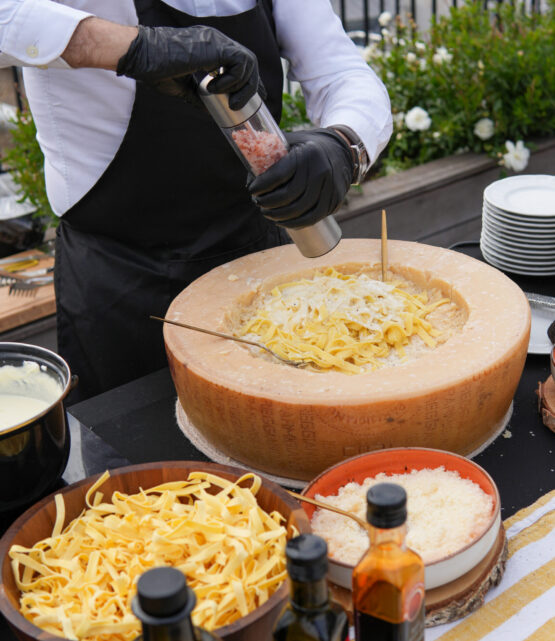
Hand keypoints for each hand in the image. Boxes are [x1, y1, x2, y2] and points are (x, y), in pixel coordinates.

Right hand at [116, 25, 258, 108]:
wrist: (143, 57)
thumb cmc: (156, 69)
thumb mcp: (182, 88)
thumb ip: (198, 97)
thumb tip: (211, 113)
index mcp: (211, 48)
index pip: (241, 62)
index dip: (250, 81)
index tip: (255, 99)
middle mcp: (217, 41)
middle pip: (249, 62)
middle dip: (250, 87)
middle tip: (237, 106)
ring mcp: (217, 41)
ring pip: (249, 62)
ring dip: (242, 86)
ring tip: (225, 98)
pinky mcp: (215, 46)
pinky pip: (239, 63)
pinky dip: (233, 80)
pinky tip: (216, 88)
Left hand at [248, 128, 353, 228]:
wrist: (340, 151)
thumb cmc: (307, 149)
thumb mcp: (290, 143)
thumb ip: (270, 157)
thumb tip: (250, 181)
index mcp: (307, 153)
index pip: (279, 175)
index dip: (261, 186)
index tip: (252, 190)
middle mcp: (321, 170)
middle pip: (288, 196)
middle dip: (268, 203)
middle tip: (258, 203)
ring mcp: (330, 187)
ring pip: (299, 210)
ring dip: (278, 216)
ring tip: (267, 213)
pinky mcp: (335, 200)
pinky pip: (312, 218)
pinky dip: (294, 223)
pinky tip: (282, 222)